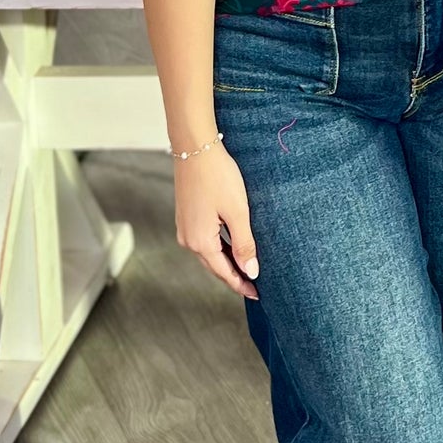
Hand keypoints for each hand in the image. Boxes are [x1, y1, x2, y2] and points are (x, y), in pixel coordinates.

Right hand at [174, 139, 256, 294]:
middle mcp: (188, 239)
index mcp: (200, 242)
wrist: (195, 148)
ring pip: (209, 254)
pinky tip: (232, 247)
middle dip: (234, 276)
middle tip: (255, 286)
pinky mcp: (186, 217)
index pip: (224, 273)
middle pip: (214, 266)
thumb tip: (251, 271)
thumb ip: (244, 244)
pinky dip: (219, 248)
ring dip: (227, 263)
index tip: (257, 294)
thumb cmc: (218, 177)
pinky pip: (204, 241)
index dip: (241, 285)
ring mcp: (184, 228)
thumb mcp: (237, 212)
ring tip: (247, 269)